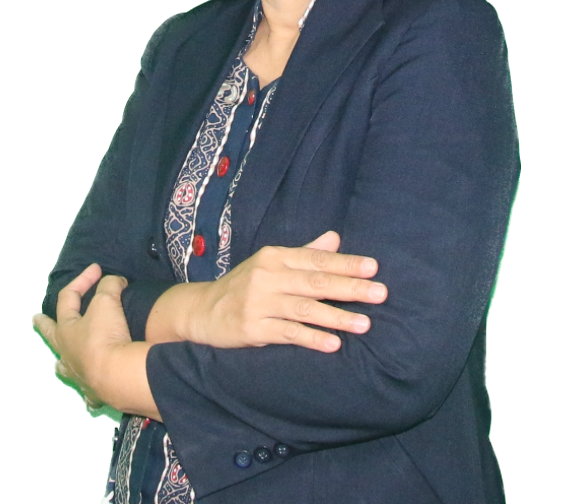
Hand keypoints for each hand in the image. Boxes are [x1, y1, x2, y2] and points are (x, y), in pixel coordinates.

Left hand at [32, 264, 129, 421]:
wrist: (116, 375)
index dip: (82, 280)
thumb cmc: (105, 335)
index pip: (68, 298)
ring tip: (60, 363)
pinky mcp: (92, 393)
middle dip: (42, 326)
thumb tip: (115, 281)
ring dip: (62, 363)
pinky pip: (87, 395)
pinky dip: (88, 394)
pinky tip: (88, 399)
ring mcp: (76, 375)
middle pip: (50, 336)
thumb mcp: (108, 301)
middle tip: (34, 319)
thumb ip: (110, 286)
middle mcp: (66, 353)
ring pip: (62, 368)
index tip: (97, 268)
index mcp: (65, 329)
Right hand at [185, 231, 387, 352]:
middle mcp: (268, 276)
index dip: (346, 263)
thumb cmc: (245, 285)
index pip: (317, 259)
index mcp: (275, 257)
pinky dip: (312, 339)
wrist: (203, 310)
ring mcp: (259, 303)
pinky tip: (333, 344)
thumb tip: (335, 238)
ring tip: (365, 324)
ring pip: (306, 309)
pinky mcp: (253, 328)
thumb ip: (305, 253)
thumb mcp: (272, 264)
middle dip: (350, 288)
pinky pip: (288, 334)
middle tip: (380, 293)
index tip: (373, 268)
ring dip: (337, 316)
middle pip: (316, 282)